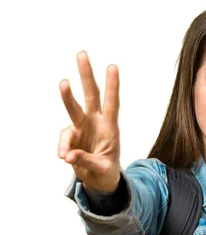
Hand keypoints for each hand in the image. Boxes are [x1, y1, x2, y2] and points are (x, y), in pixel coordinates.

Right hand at [58, 51, 120, 193]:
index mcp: (111, 128)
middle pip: (91, 95)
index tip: (113, 67)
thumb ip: (86, 161)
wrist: (98, 180)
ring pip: (73, 107)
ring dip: (67, 94)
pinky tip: (64, 157)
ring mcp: (83, 127)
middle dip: (87, 75)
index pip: (113, 104)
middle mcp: (96, 122)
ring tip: (64, 82)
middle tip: (82, 54)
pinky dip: (63, 146)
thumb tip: (68, 155)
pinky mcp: (72, 135)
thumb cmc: (106, 172)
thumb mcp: (102, 169)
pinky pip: (65, 137)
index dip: (112, 87)